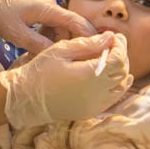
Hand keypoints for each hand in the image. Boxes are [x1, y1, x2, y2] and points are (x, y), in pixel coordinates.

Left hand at [0, 0, 93, 53]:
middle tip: (64, 59)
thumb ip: (38, 45)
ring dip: (55, 37)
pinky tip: (38, 42)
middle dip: (67, 40)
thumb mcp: (15, 34)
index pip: (75, 21)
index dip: (88, 34)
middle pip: (66, 23)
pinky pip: (48, 18)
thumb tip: (58, 55)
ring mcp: (42, 1)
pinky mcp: (35, 2)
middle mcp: (48, 2)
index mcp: (46, 8)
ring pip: (56, 22)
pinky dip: (47, 31)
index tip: (100, 46)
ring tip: (47, 53)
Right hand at [0, 32, 131, 127]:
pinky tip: (110, 76)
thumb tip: (110, 38)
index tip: (115, 36)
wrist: (26, 99)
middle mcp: (97, 92)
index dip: (121, 46)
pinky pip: (113, 98)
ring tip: (110, 58)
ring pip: (121, 86)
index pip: (119, 59)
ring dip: (120, 70)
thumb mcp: (60, 50)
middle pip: (123, 71)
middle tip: (113, 44)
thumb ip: (87, 44)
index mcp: (89, 75)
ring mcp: (95, 105)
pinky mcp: (91, 111)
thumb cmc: (40, 71)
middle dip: (121, 55)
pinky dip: (117, 85)